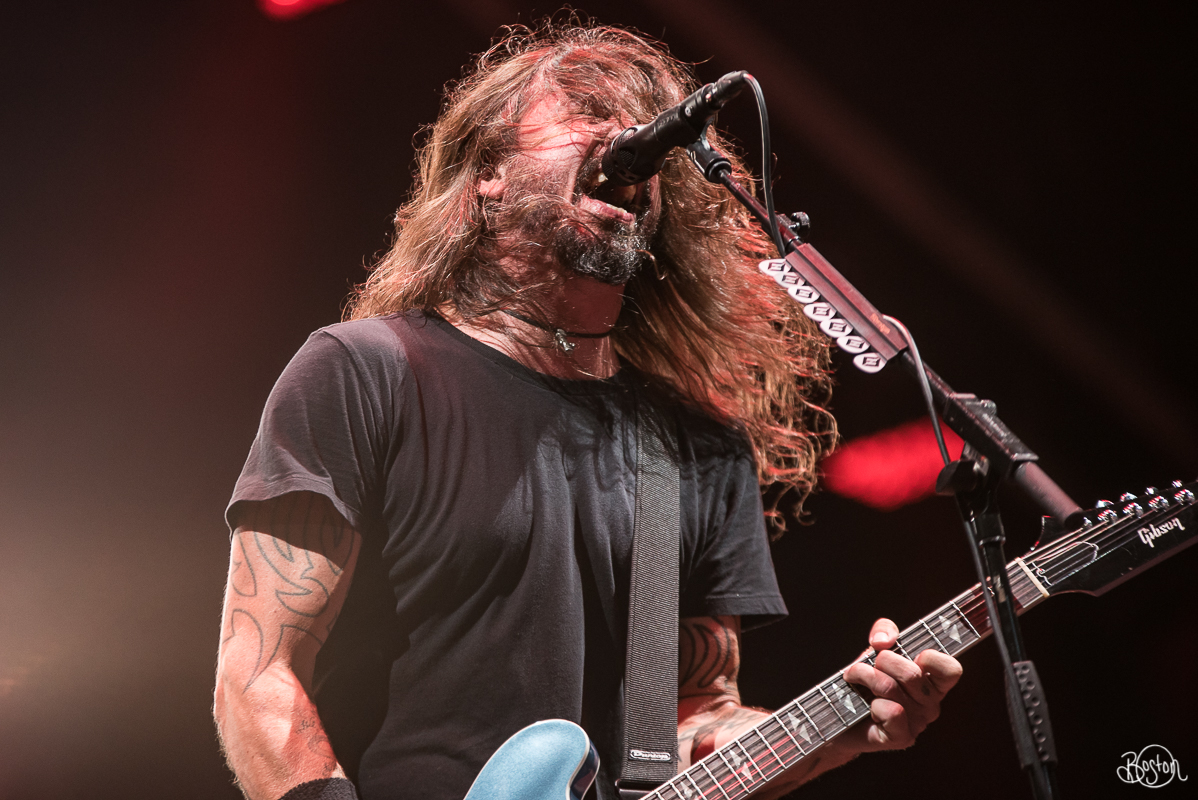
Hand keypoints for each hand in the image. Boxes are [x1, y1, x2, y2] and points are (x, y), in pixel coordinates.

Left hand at [840, 618, 961, 751]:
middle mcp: (931, 704)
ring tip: (854, 677)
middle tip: (870, 664)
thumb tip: (884, 640)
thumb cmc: (865, 680)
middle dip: (882, 660)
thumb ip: (885, 631)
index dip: (931, 657)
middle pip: (912, 674)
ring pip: (891, 688)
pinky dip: (871, 703)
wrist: (841, 712)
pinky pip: (890, 711)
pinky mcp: (902, 737)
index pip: (951, 669)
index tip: (912, 654)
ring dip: (865, 676)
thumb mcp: (876, 648)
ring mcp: (918, 723)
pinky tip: (866, 706)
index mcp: (933, 682)